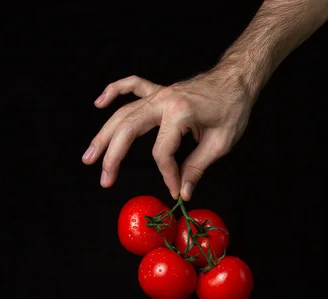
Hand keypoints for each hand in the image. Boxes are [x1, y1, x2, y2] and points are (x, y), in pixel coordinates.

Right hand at [81, 71, 253, 200]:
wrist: (237, 79)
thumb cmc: (234, 108)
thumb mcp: (221, 143)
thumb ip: (197, 167)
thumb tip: (182, 191)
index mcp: (180, 114)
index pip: (162, 153)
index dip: (167, 175)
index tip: (175, 190)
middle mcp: (164, 101)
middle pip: (128, 130)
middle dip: (113, 156)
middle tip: (104, 180)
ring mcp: (160, 94)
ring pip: (123, 113)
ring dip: (104, 134)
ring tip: (89, 156)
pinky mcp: (160, 91)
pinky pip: (131, 86)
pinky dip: (113, 92)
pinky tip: (99, 103)